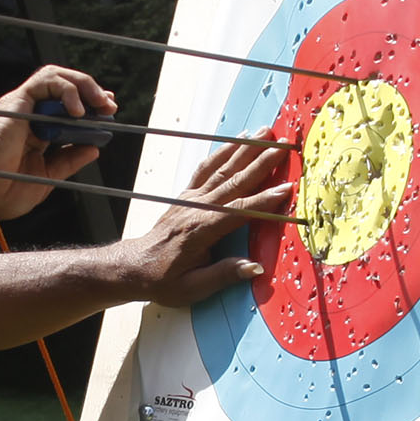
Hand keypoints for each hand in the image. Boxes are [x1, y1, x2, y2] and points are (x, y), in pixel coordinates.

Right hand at [0, 64, 117, 219]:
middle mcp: (28, 116)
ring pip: (58, 77)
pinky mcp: (19, 99)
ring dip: (85, 86)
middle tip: (110, 106)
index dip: (89, 109)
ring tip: (101, 103)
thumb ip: (67, 162)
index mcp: (32, 135)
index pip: (65, 112)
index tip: (107, 115)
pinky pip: (48, 80)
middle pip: (65, 90)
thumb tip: (93, 149)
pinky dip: (68, 89)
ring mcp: (23, 106)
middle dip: (92, 93)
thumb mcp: (44, 179)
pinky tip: (77, 110)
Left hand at [113, 135, 293, 306]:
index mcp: (200, 230)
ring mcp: (191, 198)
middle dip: (261, 162)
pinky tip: (236, 140)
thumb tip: (254, 267)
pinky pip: (207, 167)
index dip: (264, 200)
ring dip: (246, 149)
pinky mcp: (187, 194)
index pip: (239, 211)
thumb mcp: (192, 287)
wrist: (134, 266)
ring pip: (223, 168)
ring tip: (265, 133)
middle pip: (235, 181)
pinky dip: (222, 151)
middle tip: (283, 146)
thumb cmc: (162, 278)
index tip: (285, 188)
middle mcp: (196, 208)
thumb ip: (224, 275)